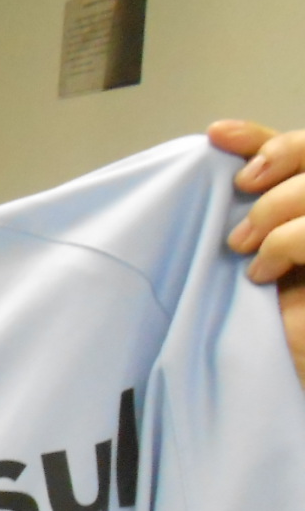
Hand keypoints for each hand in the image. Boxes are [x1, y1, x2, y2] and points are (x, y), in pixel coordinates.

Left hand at [209, 122, 304, 387]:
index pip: (301, 146)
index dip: (261, 137)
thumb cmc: (272, 318)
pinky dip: (284, 245)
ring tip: (251, 260)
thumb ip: (248, 210)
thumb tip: (214, 152)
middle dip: (271, 184)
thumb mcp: (255, 255)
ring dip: (272, 220)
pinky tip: (265, 277)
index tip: (216, 135)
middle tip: (238, 234)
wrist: (289, 375)